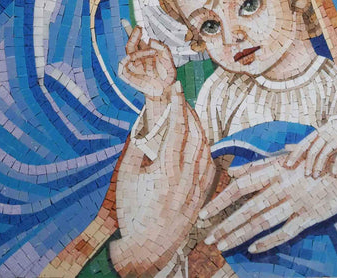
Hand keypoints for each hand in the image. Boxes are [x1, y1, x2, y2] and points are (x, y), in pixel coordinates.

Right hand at [111, 82, 215, 275]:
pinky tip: (199, 141)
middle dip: (189, 112)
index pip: (176, 128)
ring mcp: (197, 188)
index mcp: (165, 171)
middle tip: (180, 99)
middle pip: (195, 134)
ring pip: (206, 148)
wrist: (145, 250)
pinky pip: (210, 165)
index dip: (177, 104)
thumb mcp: (126, 177)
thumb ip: (135, 147)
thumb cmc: (132, 212)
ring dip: (199, 128)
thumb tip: (143, 122)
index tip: (175, 87)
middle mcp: (186, 178)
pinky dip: (206, 148)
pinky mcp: (202, 197)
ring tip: (189, 116)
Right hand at [118, 26, 175, 98]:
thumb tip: (150, 40)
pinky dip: (126, 60)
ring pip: (128, 53)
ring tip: (151, 52)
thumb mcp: (168, 59)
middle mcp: (138, 59)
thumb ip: (162, 48)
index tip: (138, 26)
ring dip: (138, 51)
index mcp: (146, 53)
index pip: (137, 41)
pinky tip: (135, 57)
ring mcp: (133, 67)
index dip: (134, 32)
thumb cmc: (168, 75)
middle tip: (139, 28)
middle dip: (133, 35)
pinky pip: (122, 66)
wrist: (166, 90)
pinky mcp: (128, 76)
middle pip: (131, 45)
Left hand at [199, 152, 336, 254]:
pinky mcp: (310, 217)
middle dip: (226, 225)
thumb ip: (257, 166)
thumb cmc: (312, 161)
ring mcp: (296, 203)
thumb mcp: (284, 159)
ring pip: (263, 222)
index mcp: (274, 171)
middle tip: (208, 238)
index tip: (204, 214)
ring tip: (223, 245)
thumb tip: (232, 172)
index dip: (221, 201)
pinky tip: (253, 249)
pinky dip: (268, 241)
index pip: (241, 187)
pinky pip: (285, 232)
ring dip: (241, 235)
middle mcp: (282, 187)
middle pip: (248, 209)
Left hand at [285, 118, 336, 177]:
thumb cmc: (332, 130)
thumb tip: (287, 147)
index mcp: (317, 132)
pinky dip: (336, 165)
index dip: (295, 153)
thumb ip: (307, 142)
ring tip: (316, 176)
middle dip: (308, 163)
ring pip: (324, 154)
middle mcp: (325, 135)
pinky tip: (333, 173)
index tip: (288, 164)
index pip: (304, 143)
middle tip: (306, 174)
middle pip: (313, 150)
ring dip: (319, 166)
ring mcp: (336, 139)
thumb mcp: (319, 133)